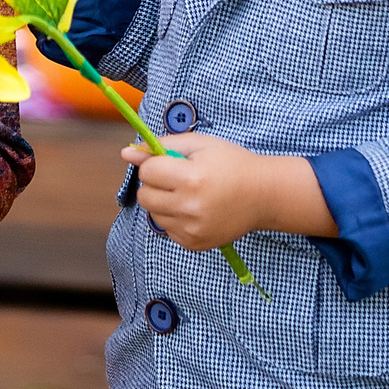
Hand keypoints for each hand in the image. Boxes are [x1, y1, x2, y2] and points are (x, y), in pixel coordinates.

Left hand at [127, 132, 334, 248]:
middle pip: (144, 196)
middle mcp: (190, 207)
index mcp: (191, 178)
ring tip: (190, 194)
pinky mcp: (194, 244)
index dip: (156, 163)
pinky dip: (175, 218)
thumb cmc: (231, 163)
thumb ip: (161, 146)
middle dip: (155, 184)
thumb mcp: (199, 144)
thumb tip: (126, 152)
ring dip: (164, 202)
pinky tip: (196, 209)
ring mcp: (192, 229)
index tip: (172, 163)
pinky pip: (167, 229)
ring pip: (153, 213)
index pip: (147, 172)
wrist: (263, 195)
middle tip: (178, 178)